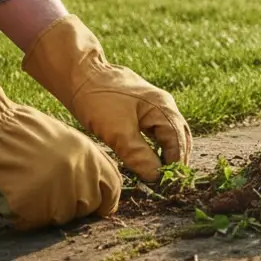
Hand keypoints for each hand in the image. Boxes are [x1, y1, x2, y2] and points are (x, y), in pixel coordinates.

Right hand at [0, 55, 120, 230]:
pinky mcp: (32, 206)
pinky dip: (23, 216)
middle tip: (49, 195)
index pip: (112, 189)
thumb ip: (84, 164)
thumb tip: (96, 192)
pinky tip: (13, 195)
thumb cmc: (23, 131)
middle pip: (87, 208)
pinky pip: (32, 221)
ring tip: (28, 189)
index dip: (104, 202)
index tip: (95, 208)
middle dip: (71, 207)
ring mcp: (57, 192)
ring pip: (60, 218)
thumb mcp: (67, 140)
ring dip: (46, 211)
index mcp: (90, 157)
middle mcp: (80, 176)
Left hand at [22, 15, 192, 182]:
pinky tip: (150, 157)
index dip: (176, 165)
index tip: (169, 185)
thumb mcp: (118, 131)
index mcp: (163, 108)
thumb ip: (139, 155)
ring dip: (169, 154)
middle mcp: (164, 105)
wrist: (80, 74)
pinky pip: (158, 130)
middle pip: (180, 137)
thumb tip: (156, 176)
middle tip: (171, 183)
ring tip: (163, 174)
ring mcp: (155, 105)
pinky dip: (159, 146)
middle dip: (177, 160)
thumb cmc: (99, 100)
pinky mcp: (142, 108)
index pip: (178, 142)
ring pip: (170, 134)